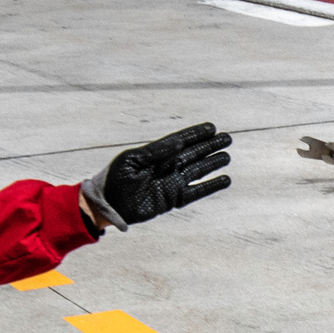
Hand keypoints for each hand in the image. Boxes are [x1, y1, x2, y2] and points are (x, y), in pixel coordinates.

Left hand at [86, 122, 234, 229]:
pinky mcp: (173, 199)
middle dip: (209, 146)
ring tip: (227, 156)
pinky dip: (210, 187)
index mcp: (155, 154)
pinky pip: (196, 192)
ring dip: (212, 163)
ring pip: (197, 171)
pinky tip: (224, 180)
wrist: (106, 204)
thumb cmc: (114, 179)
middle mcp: (166, 167)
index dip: (195, 134)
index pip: (180, 141)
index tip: (211, 128)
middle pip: (193, 154)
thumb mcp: (131, 160)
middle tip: (227, 138)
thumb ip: (155, 151)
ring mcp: (171, 183)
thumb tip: (178, 142)